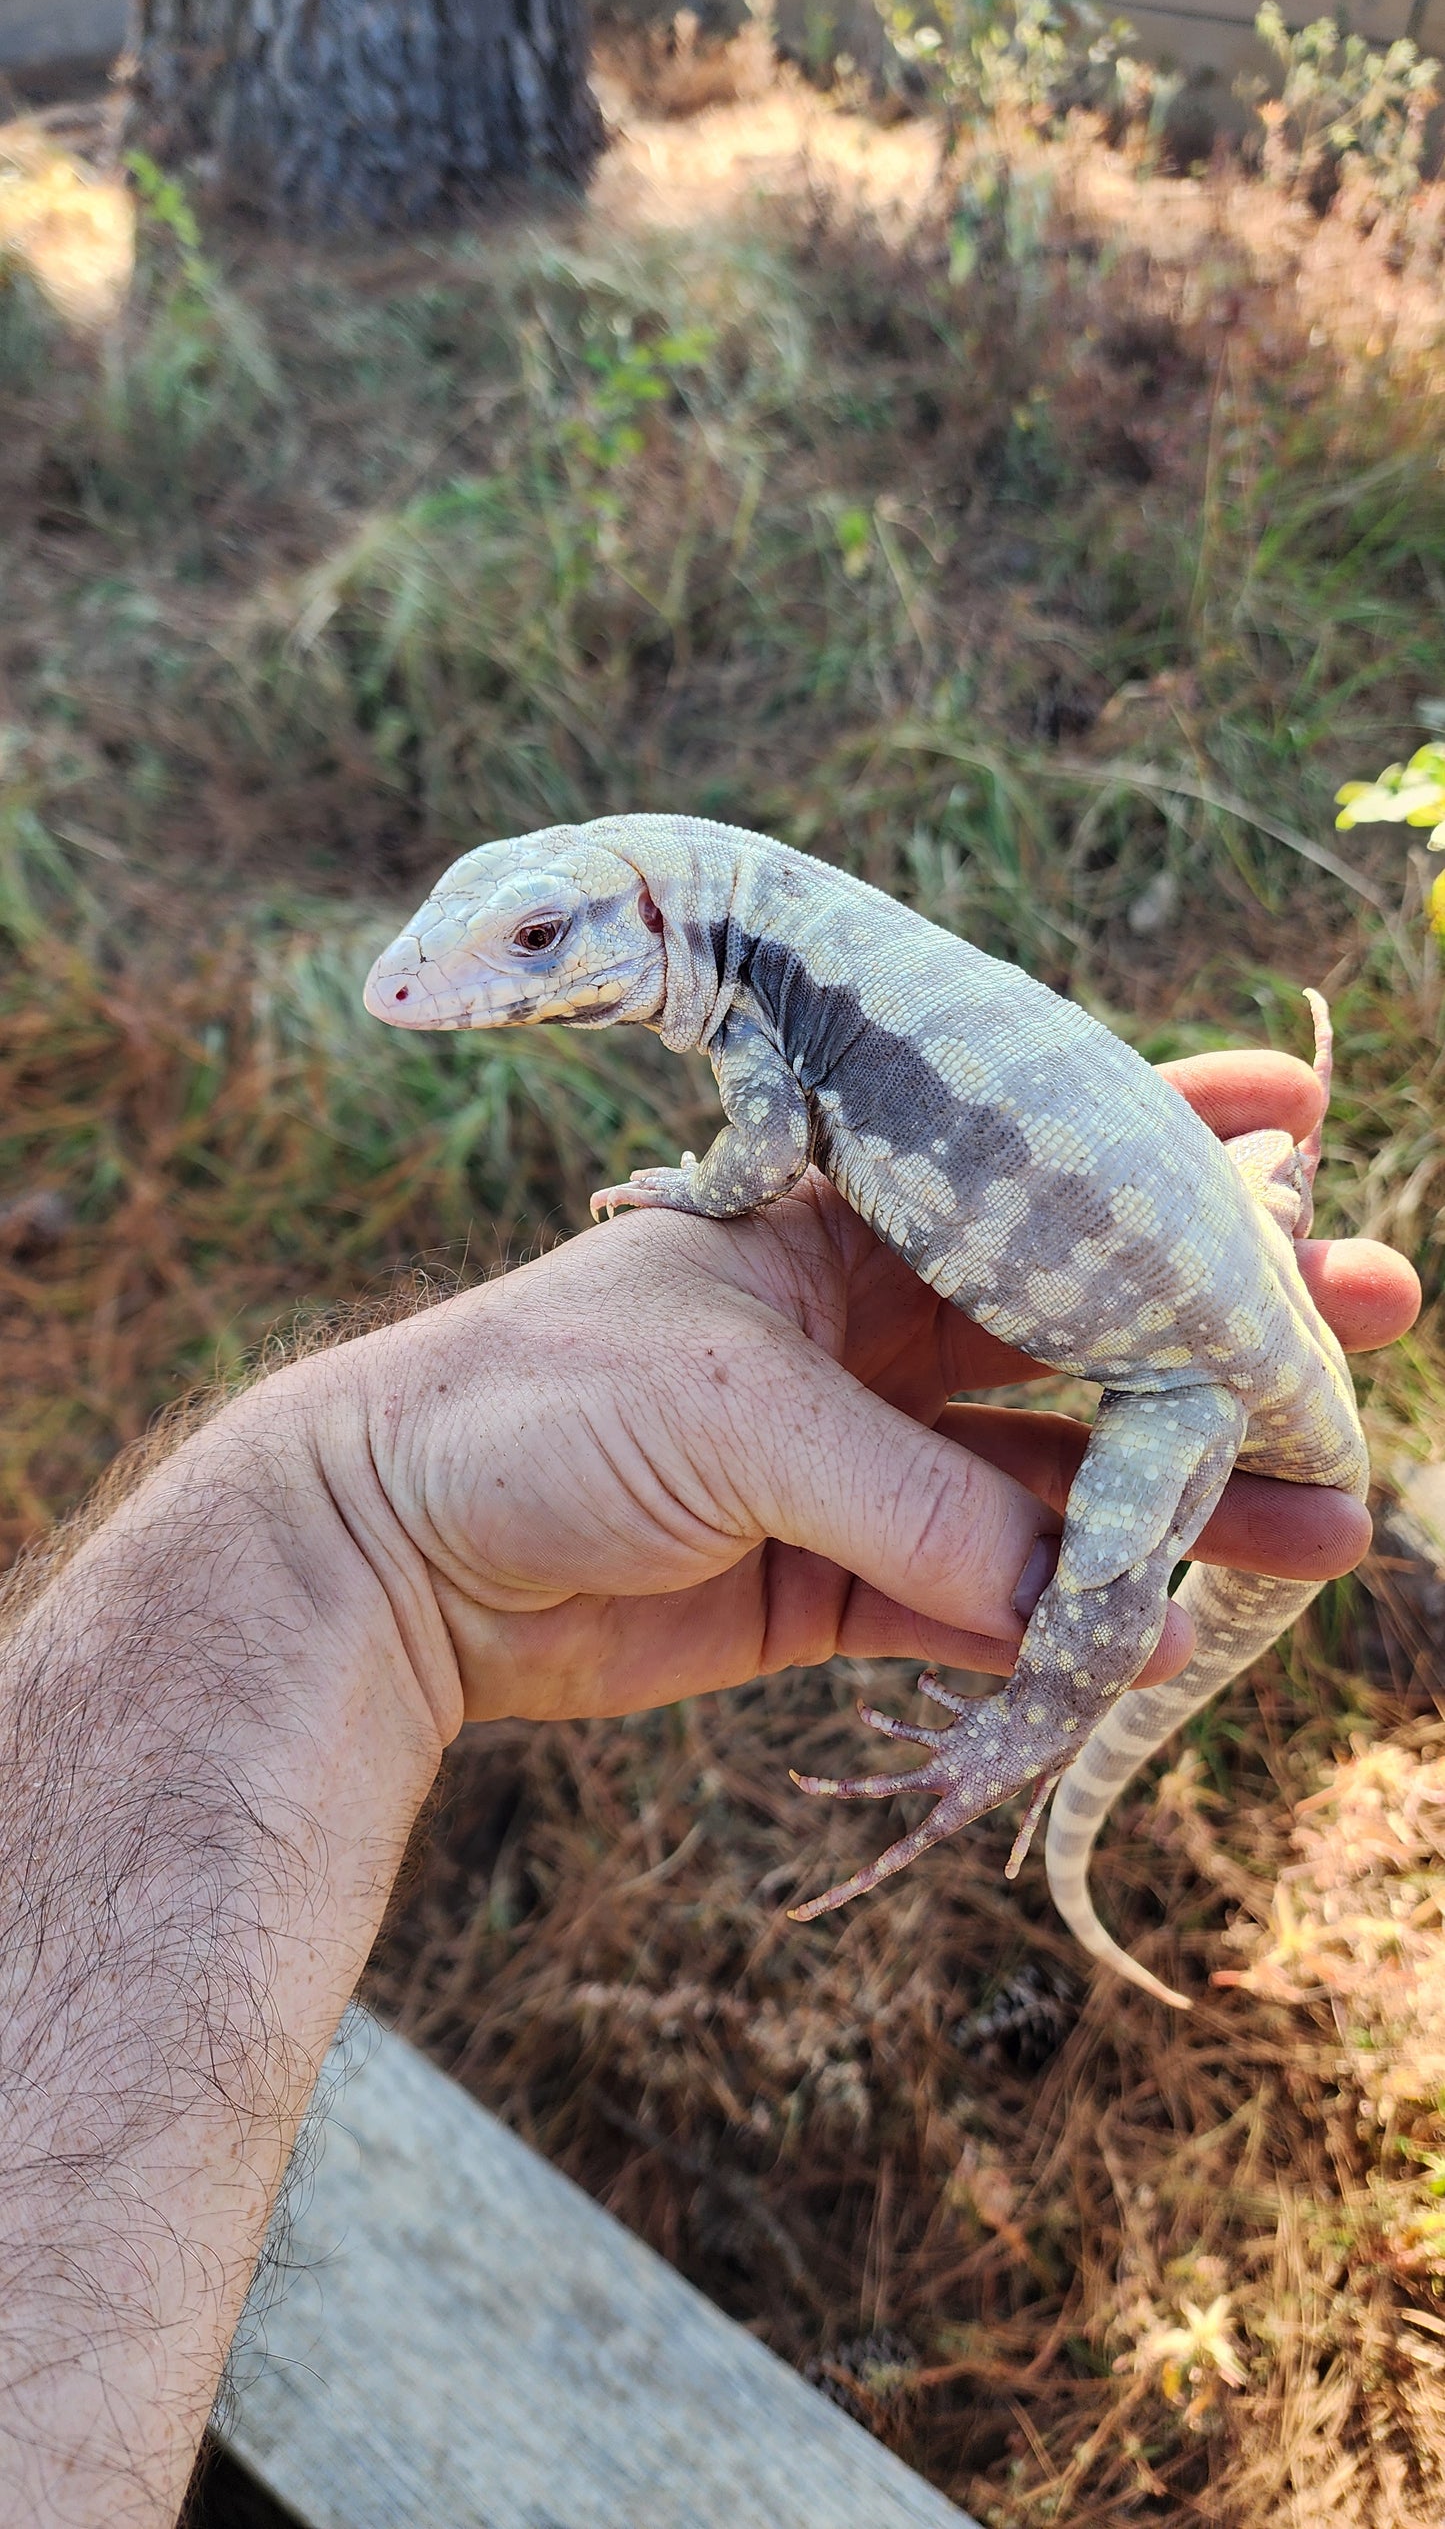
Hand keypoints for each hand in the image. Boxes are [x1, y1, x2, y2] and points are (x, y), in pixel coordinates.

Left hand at [295, 1049, 1417, 1741]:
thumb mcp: (743, 1417)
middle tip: (1367, 1350)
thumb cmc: (538, 1407)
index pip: (1027, 1184)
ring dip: (1172, 1511)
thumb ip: (925, 1501)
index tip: (1299, 1137)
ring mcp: (846, 1465)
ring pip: (1045, 1486)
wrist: (386, 1553)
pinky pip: (970, 1597)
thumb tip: (1100, 1597)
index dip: (1161, 1161)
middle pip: (1074, 1342)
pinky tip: (1163, 1631)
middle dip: (1217, 1351)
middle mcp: (857, 1338)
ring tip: (1321, 1528)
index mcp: (836, 1230)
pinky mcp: (821, 1582)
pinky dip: (1057, 1616)